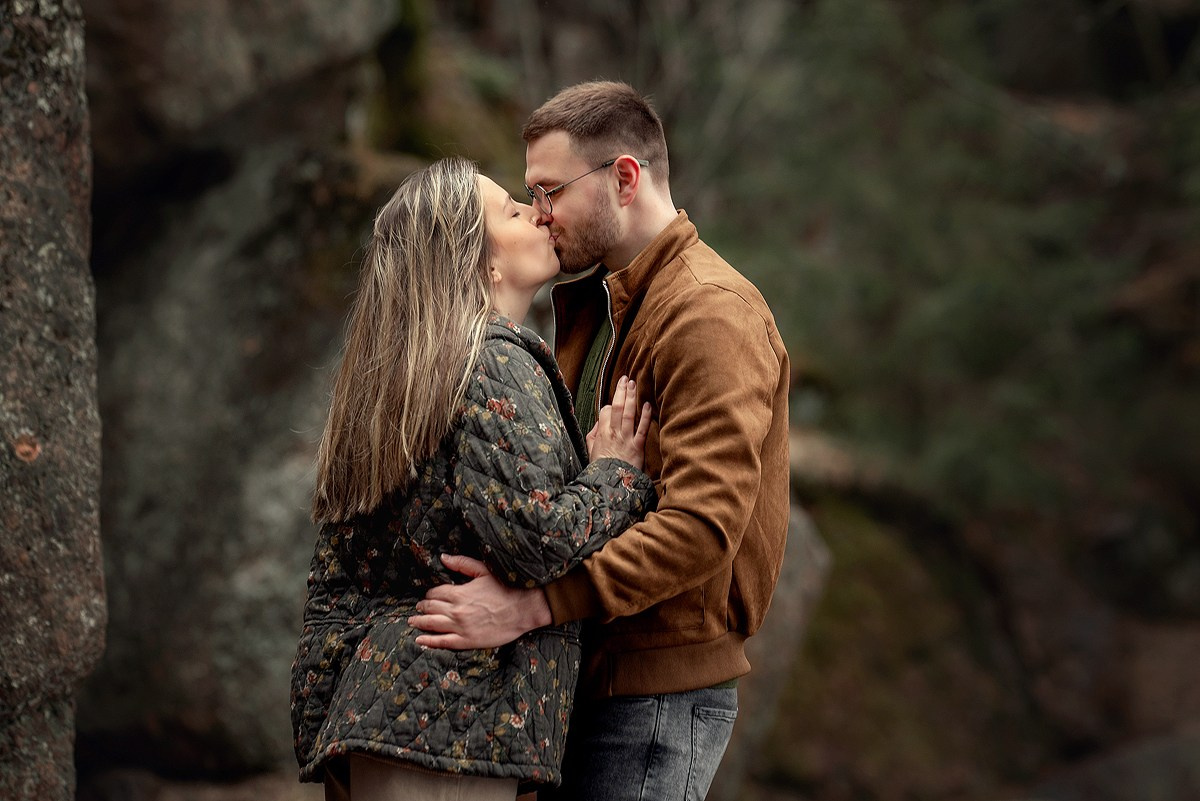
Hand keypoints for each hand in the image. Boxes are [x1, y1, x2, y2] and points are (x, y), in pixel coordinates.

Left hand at [410, 554, 551, 648]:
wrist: (523, 609)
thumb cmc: (505, 588)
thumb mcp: (483, 571)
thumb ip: (462, 564)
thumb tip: (443, 557)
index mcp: (459, 592)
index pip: (435, 593)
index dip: (430, 594)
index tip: (430, 595)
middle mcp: (456, 610)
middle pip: (430, 608)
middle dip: (422, 607)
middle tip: (419, 607)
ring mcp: (460, 627)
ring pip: (432, 624)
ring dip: (420, 622)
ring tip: (413, 621)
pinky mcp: (466, 641)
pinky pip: (442, 642)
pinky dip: (428, 641)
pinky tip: (419, 639)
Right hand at [586, 375, 652, 468]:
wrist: (611, 484)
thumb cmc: (601, 469)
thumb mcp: (590, 451)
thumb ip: (593, 435)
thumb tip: (598, 423)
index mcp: (602, 433)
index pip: (605, 412)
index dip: (609, 406)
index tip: (613, 405)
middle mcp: (614, 433)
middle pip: (617, 407)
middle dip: (621, 391)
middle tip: (625, 378)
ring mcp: (626, 438)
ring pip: (628, 413)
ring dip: (631, 397)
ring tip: (633, 384)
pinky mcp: (638, 446)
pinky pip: (642, 428)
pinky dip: (645, 416)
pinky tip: (647, 405)